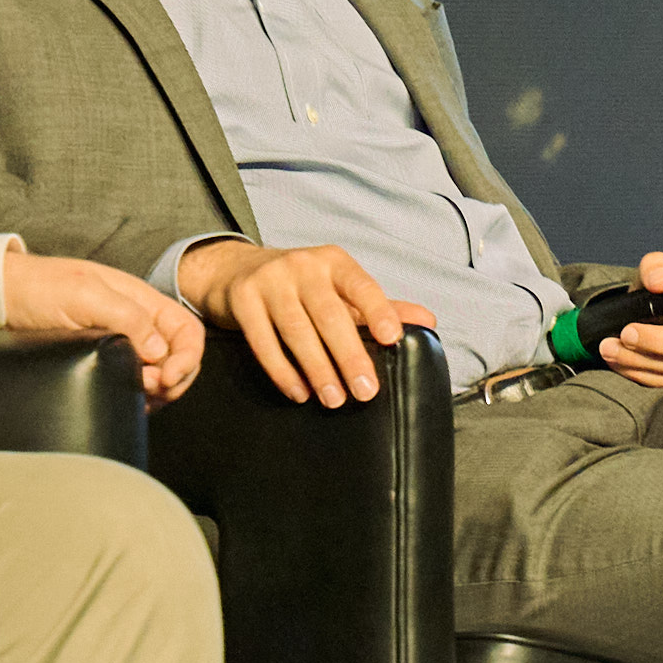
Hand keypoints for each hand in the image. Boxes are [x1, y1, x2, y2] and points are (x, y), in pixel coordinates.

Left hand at [3, 248, 208, 403]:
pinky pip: (132, 384)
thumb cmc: (40, 289)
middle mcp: (136, 324)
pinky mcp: (99, 363)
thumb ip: (129, 317)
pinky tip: (126, 402)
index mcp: (140, 301)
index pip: (186, 331)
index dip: (187, 357)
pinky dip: (137, 398)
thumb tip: (160, 351)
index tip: (166, 378)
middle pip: (178, 358)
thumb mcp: (86, 295)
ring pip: (158, 376)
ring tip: (137, 396)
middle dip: (173, 379)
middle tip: (149, 389)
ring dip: (157, 392)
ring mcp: (119, 345)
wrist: (0, 298)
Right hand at [179, 237, 443, 407]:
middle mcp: (303, 266)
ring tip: (334, 399)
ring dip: (318, 369)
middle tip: (366, 392)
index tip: (392, 338)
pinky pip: (263, 341)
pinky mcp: (242, 299)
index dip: (378, 310)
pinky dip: (283, 371)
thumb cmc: (300, 287)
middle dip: (349, 356)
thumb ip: (382, 307)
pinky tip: (300, 393)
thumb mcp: (340, 291)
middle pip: (330, 314)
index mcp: (335, 263)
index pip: (362, 286)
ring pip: (297, 330)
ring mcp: (270, 280)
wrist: (234, 271)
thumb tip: (428, 322)